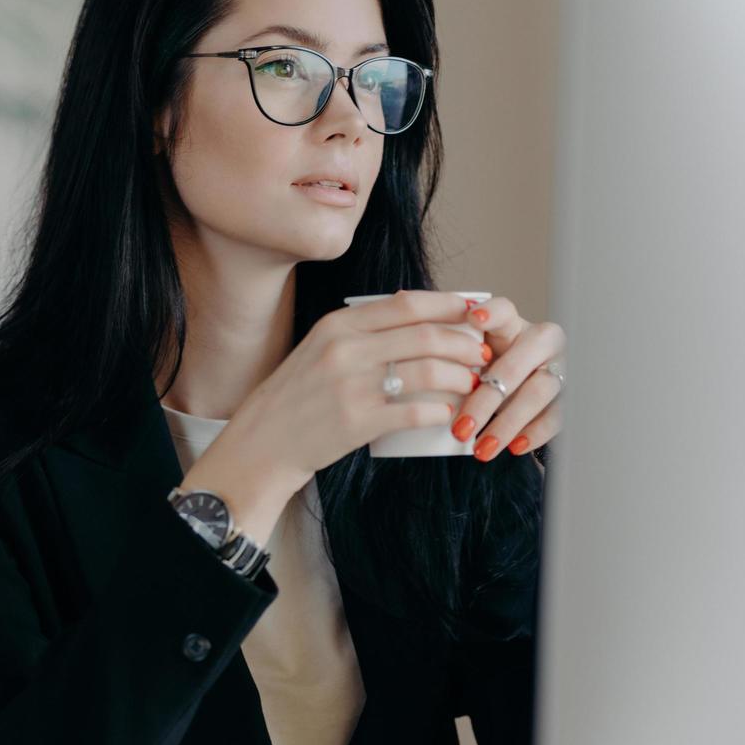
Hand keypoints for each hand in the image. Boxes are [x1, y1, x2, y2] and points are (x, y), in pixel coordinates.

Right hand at [181, 290, 484, 541]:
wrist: (264, 440)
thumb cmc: (299, 394)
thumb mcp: (320, 348)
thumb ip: (361, 331)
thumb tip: (418, 314)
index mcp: (338, 325)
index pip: (408, 304)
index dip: (449, 306)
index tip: (474, 313)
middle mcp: (346, 349)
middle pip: (426, 336)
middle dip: (464, 344)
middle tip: (481, 355)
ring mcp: (352, 385)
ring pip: (428, 371)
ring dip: (461, 377)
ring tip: (472, 385)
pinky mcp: (358, 421)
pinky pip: (416, 411)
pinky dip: (441, 411)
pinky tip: (450, 414)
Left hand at [452, 295, 566, 462]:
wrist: (524, 387)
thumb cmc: (491, 367)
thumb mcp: (476, 359)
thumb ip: (458, 361)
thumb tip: (427, 381)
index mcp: (511, 325)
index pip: (503, 311)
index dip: (490, 313)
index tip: (472, 319)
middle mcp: (541, 340)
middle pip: (515, 366)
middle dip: (485, 401)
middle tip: (459, 429)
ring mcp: (561, 365)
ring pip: (539, 391)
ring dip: (508, 423)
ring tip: (481, 449)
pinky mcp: (573, 392)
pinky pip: (559, 413)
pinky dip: (535, 432)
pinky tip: (514, 447)